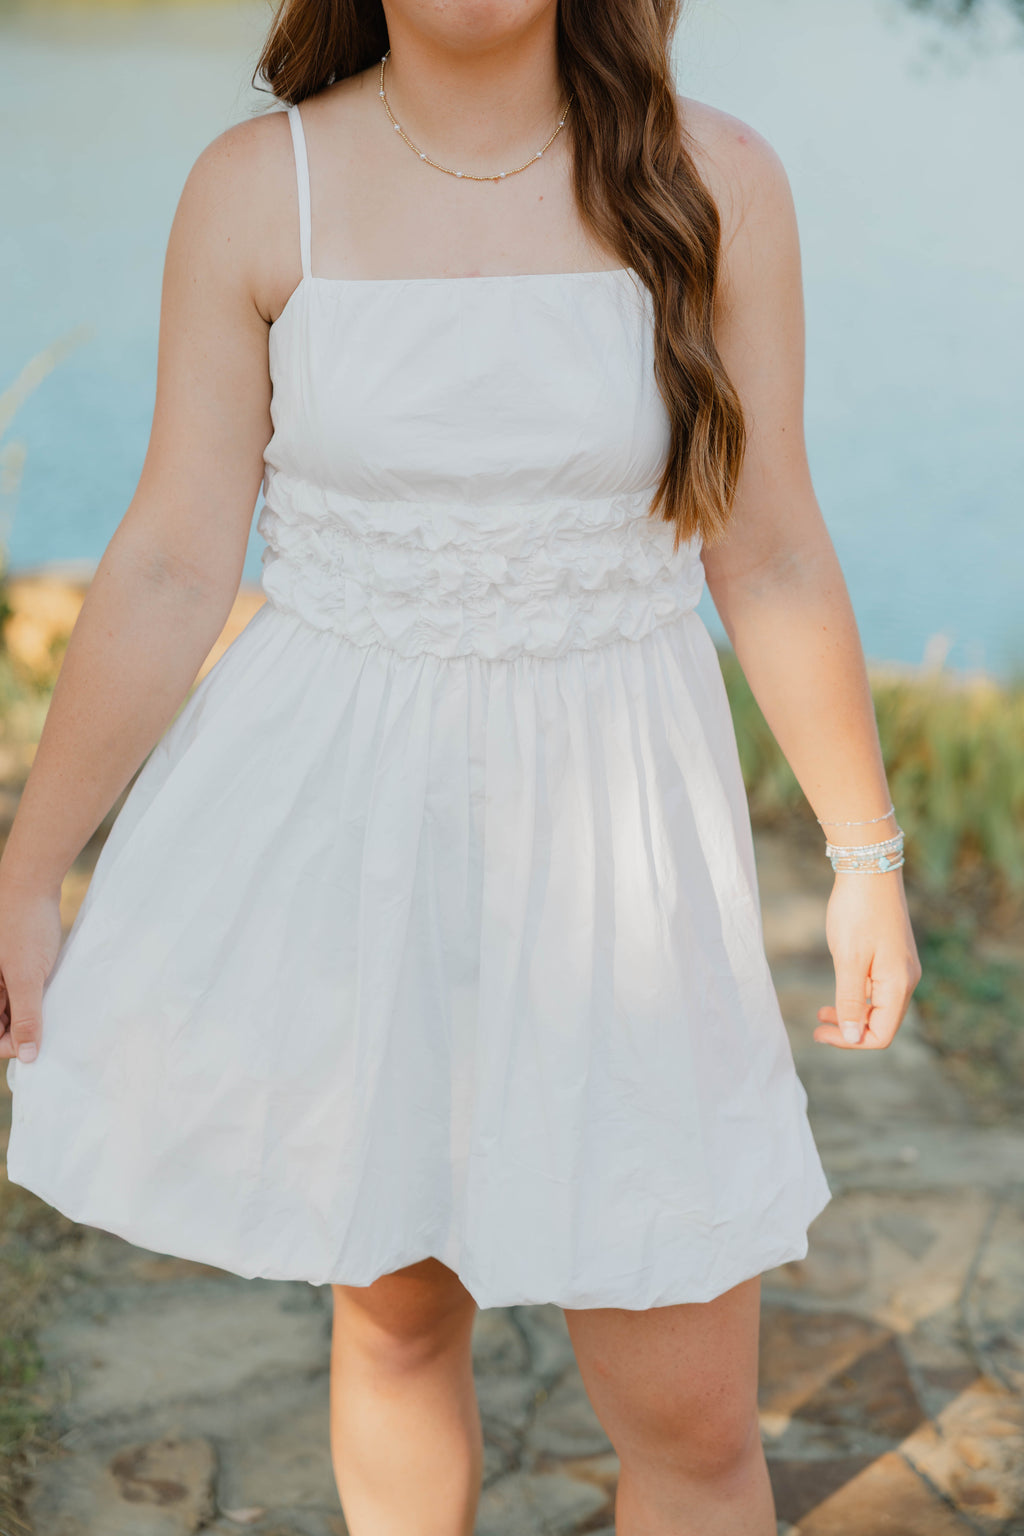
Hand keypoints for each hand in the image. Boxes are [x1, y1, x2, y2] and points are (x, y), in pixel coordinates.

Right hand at [0, 880, 64, 1063]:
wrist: (31, 883)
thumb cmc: (24, 927)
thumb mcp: (27, 977)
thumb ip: (26, 1017)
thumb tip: (26, 1056)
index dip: (9, 1044)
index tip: (34, 1045)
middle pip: (0, 1022)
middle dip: (20, 1029)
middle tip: (48, 1025)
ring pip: (11, 1007)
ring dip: (29, 1013)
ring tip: (50, 1007)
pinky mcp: (14, 964)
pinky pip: (19, 990)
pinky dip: (34, 996)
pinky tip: (51, 994)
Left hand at [814, 870, 921, 1049]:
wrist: (870, 869)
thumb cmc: (857, 913)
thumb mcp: (848, 960)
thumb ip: (852, 1000)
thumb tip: (853, 1037)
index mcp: (898, 985)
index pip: (880, 1035)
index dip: (850, 1041)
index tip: (820, 1032)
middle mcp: (907, 980)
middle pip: (883, 1023)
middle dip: (851, 1030)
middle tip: (818, 1025)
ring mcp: (902, 967)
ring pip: (880, 1006)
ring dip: (853, 1013)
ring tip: (823, 1010)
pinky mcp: (893, 955)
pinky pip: (880, 988)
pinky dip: (859, 996)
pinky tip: (840, 989)